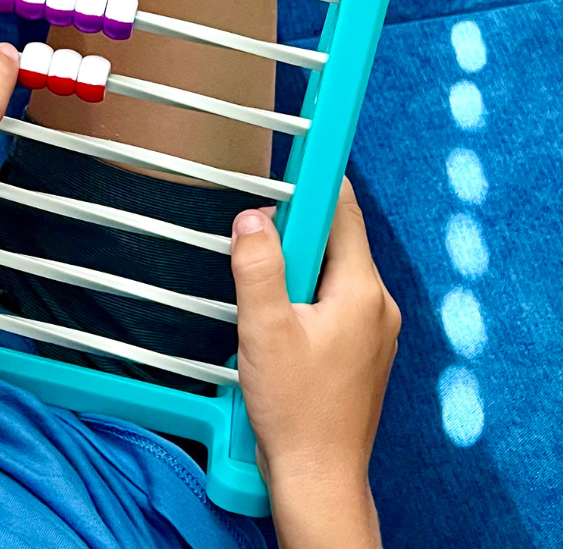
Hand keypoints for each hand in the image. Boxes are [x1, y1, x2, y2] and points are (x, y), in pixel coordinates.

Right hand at [231, 179, 399, 548]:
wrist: (318, 477)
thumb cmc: (296, 409)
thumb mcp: (265, 328)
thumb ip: (257, 266)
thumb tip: (253, 217)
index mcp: (361, 290)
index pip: (343, 211)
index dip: (316, 178)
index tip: (293, 150)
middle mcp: (376, 303)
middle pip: (335, 238)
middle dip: (292, 225)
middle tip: (251, 224)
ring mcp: (371, 328)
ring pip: (330, 269)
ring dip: (293, 261)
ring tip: (255, 272)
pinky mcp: (359, 348)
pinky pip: (331, 297)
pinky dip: (301, 289)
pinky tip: (271, 308)